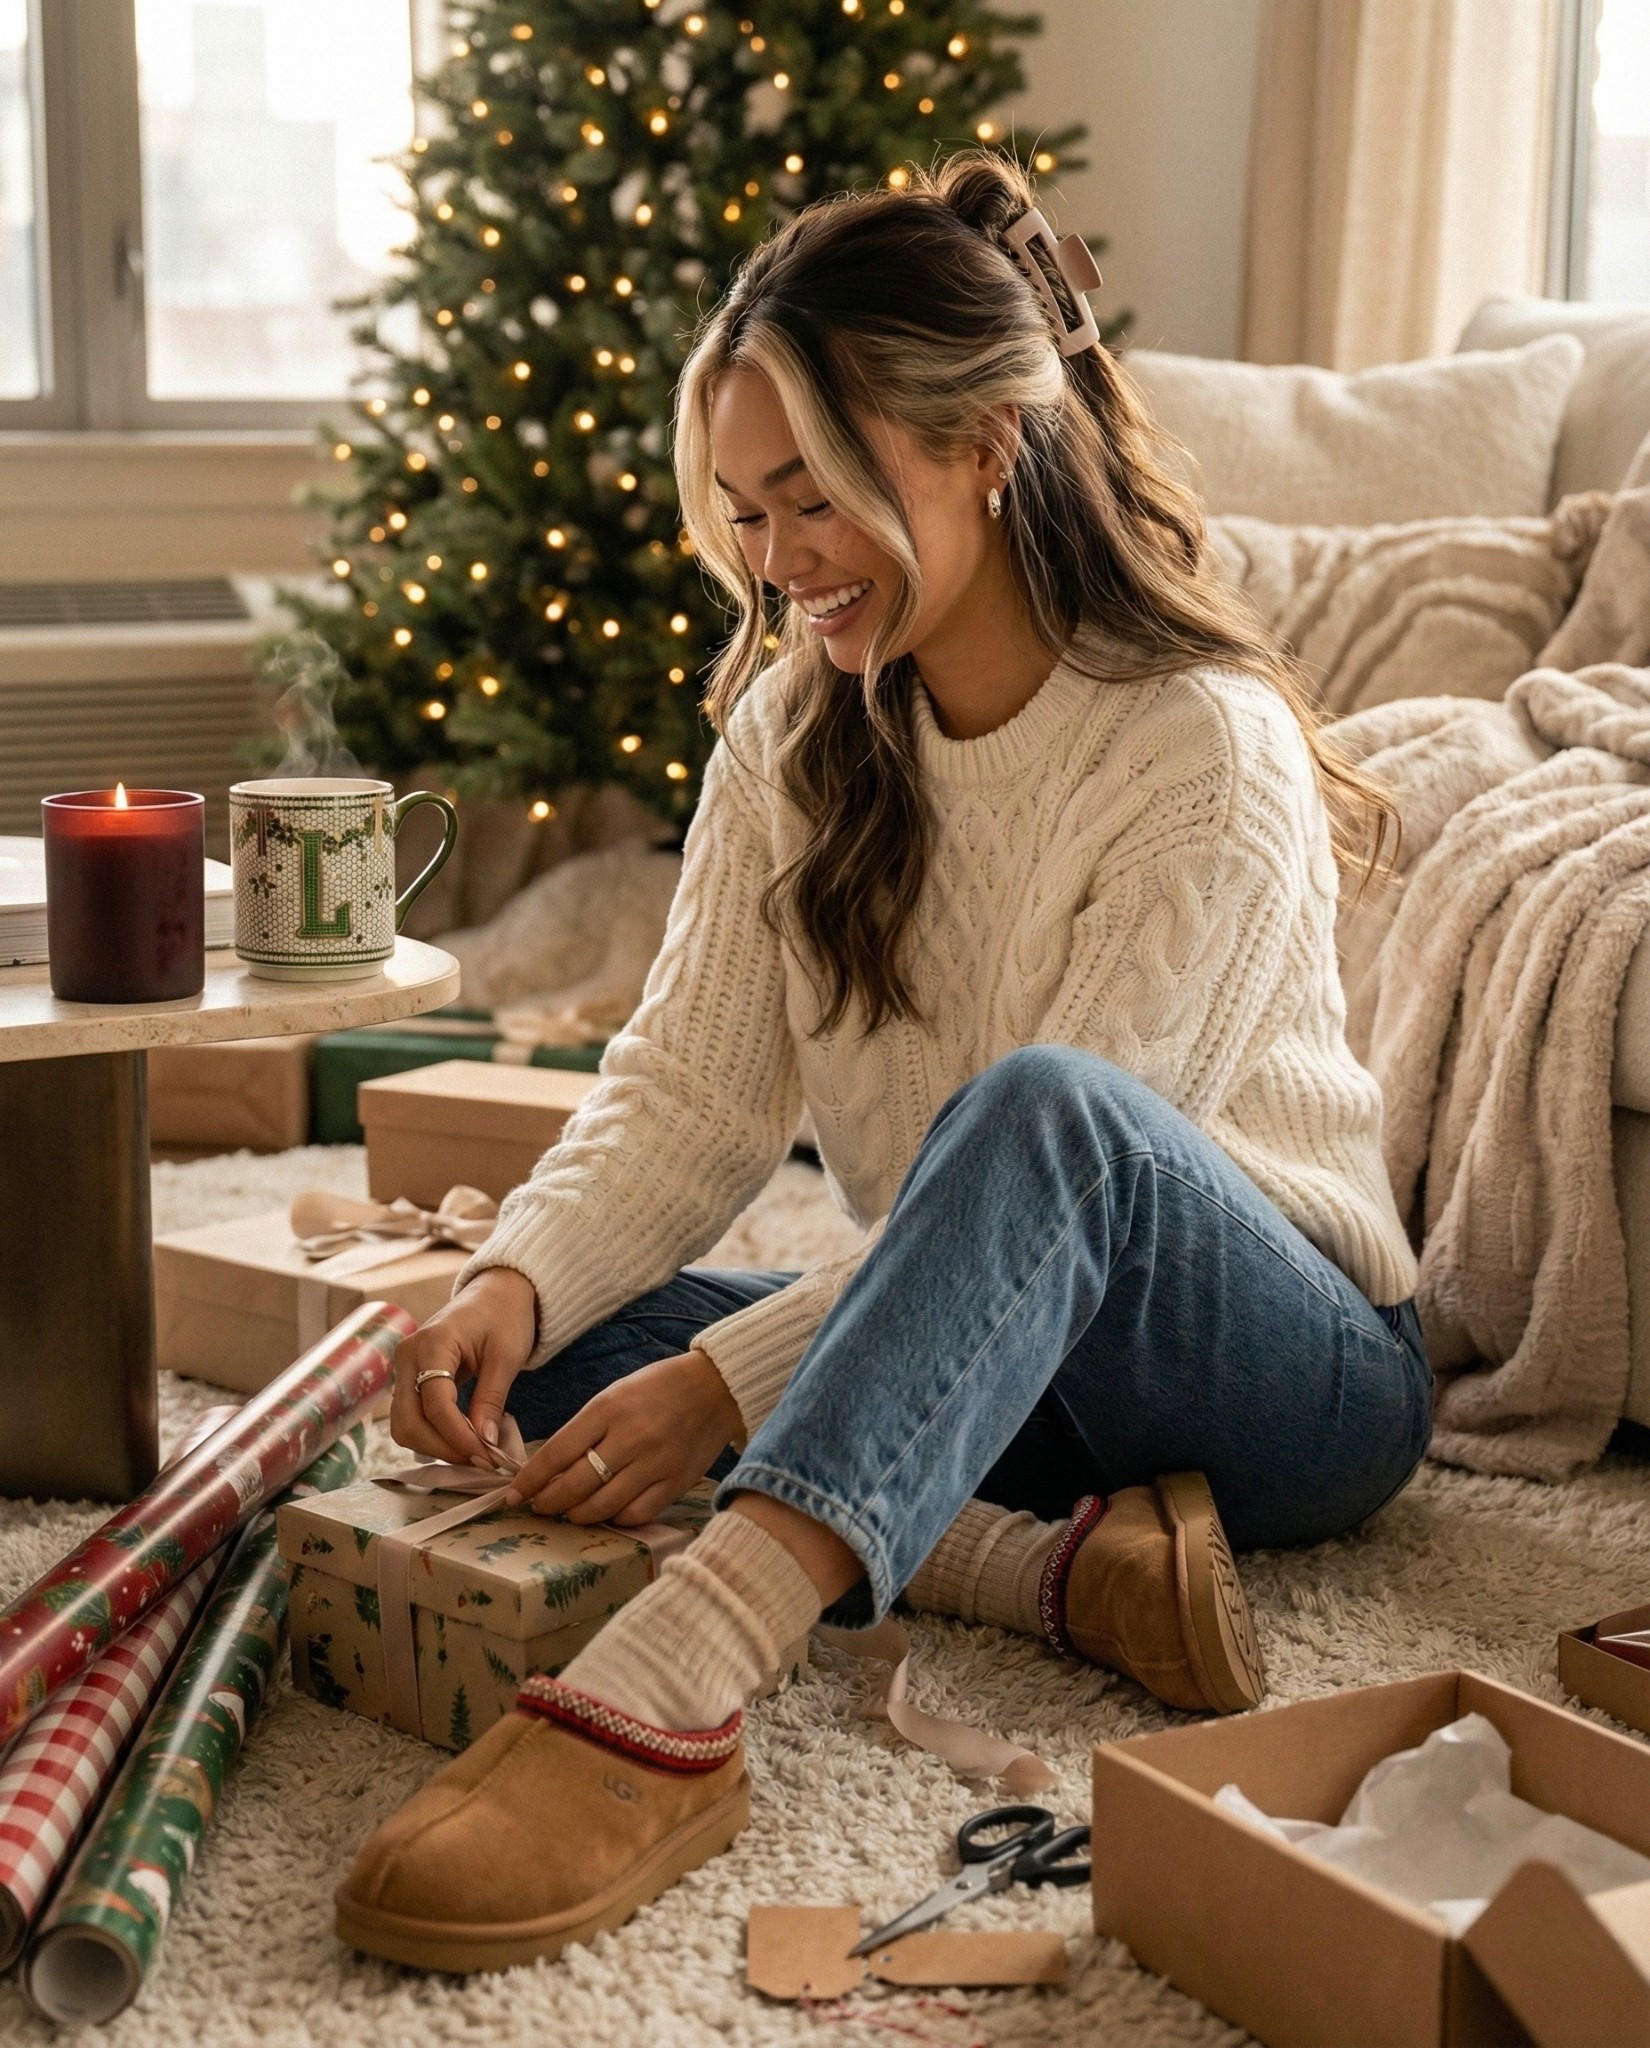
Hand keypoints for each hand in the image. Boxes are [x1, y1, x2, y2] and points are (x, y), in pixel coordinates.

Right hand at [389, 1267, 538, 1465]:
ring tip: (474, 1453)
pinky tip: (462, 1441)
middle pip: (409, 1421)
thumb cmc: (505, 1316)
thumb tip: (485, 1444)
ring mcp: (403, 1368)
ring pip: (404, 1426)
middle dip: (443, 1448)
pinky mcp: (409, 1379)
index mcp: (432, 1343)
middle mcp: (407, 1356)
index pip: (435, 1404)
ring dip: (435, 1447)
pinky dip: (432, 1436)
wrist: (495, 1293)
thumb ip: (491, 1399)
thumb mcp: (507, 1356)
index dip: (459, 1436)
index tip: (487, 1456)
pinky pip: (411, 1418)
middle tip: (482, 1461)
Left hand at [504, 1350, 743, 1527]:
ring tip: (568, 1513)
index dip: (530, 1479)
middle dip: (548, 1502)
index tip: (514, 1494)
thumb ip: (585, 1430)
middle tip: (539, 1506)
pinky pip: (636, 1514)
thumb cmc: (658, 1388)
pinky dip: (615, 1518)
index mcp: (609, 1409)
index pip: (557, 1452)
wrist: (716, 1387)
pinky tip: (607, 1513)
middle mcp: (630, 1438)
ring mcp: (655, 1464)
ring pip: (602, 1506)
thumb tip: (551, 1468)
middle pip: (575, 1485)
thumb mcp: (615, 1395)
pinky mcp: (675, 1483)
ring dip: (577, 1515)